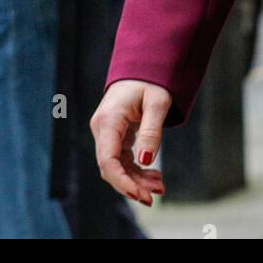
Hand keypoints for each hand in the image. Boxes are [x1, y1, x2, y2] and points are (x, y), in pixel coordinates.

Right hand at [91, 80, 169, 206]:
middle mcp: (102, 128)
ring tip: (159, 187)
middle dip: (131, 185)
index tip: (140, 193)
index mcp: (108, 120)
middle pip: (110, 167)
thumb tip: (145, 160)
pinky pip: (122, 159)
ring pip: (116, 166)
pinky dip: (136, 170)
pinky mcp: (115, 136)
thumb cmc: (151, 80)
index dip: (121, 181)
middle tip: (154, 196)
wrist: (143, 66)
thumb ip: (151, 130)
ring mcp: (107, 133)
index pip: (108, 159)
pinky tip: (153, 177)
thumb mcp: (158, 102)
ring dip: (136, 179)